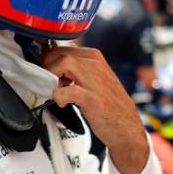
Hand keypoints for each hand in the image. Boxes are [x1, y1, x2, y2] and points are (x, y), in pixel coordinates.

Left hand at [41, 45, 148, 173]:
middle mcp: (95, 64)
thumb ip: (77, 70)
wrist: (127, 126)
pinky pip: (68, 91)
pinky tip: (63, 103)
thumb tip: (52, 66)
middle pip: (59, 53)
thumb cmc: (109, 104)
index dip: (48, 60)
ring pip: (63, 63)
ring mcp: (95, 80)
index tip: (45, 73)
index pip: (61, 47)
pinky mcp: (92, 99)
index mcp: (94, 57)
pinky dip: (59, 96)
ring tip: (53, 90)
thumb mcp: (94, 78)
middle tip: (46, 83)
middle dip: (46, 68)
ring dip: (51, 77)